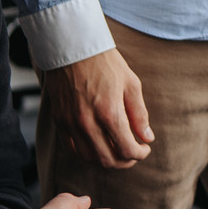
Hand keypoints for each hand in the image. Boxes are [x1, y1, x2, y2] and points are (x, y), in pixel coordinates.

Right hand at [42, 48, 151, 168]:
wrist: (74, 48)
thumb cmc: (106, 63)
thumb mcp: (131, 84)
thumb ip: (139, 114)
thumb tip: (147, 137)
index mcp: (110, 113)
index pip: (127, 149)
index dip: (140, 154)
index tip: (145, 148)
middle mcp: (88, 123)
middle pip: (108, 160)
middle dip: (125, 160)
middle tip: (133, 152)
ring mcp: (71, 123)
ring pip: (90, 158)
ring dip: (106, 159)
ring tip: (117, 149)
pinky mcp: (60, 120)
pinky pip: (72, 148)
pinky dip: (87, 152)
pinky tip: (97, 144)